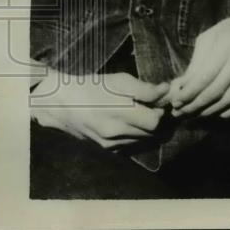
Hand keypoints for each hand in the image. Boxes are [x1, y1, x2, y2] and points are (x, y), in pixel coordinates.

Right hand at [30, 71, 167, 149]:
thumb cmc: (93, 87)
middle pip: (151, 133)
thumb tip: (166, 91)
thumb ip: (144, 89)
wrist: (63, 105)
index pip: (155, 121)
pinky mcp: (106, 149)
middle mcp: (116, 133)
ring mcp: (111, 144)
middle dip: (157, 120)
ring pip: (143, 141)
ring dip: (148, 130)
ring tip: (143, 115)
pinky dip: (137, 137)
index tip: (159, 101)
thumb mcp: (119, 81)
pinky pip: (131, 146)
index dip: (161, 110)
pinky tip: (132, 125)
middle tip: (154, 108)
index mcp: (120, 114)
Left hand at [168, 7, 229, 118]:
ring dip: (209, 112)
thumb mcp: (210, 38)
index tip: (175, 101)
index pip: (205, 76)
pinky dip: (228, 112)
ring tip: (194, 115)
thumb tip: (180, 88)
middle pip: (217, 91)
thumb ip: (196, 63)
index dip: (188, 93)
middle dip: (195, 106)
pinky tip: (216, 112)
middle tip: (181, 112)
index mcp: (227, 43)